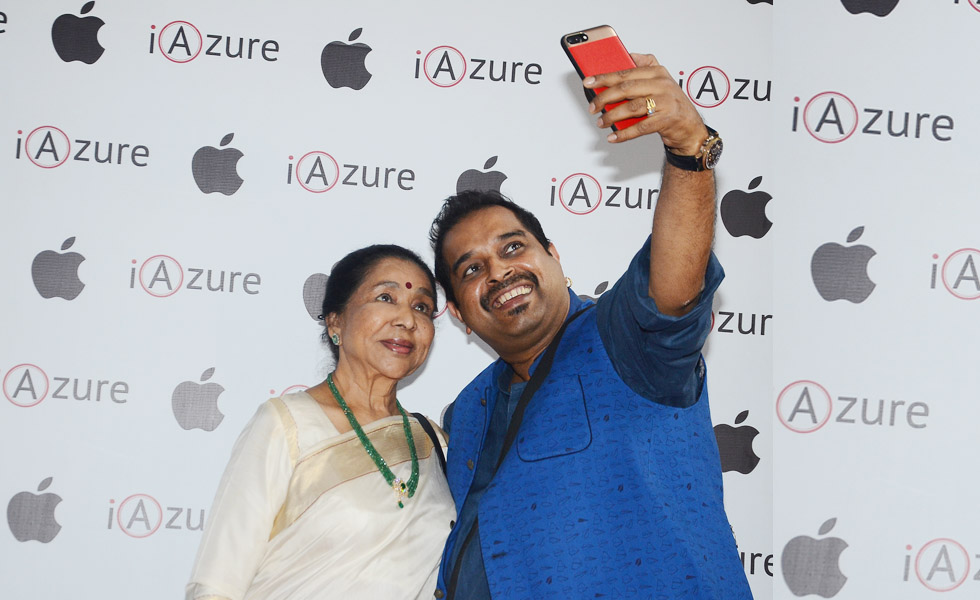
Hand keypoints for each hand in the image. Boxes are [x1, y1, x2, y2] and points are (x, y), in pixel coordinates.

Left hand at [584, 53, 706, 154]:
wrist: (690, 128)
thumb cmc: (671, 104)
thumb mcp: (661, 81)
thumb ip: (646, 66)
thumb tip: (628, 55)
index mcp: (658, 72)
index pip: (626, 73)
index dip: (604, 77)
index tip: (589, 82)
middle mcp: (663, 85)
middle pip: (626, 89)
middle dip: (604, 98)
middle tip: (592, 107)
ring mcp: (666, 102)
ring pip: (631, 108)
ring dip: (612, 117)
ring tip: (601, 122)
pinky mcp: (667, 120)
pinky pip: (640, 127)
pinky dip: (624, 134)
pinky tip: (613, 137)